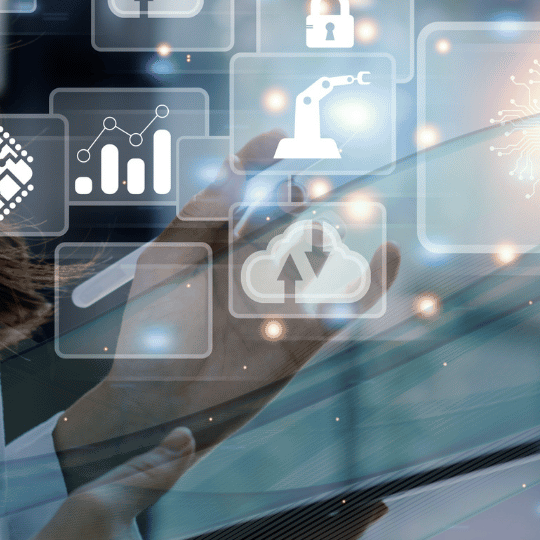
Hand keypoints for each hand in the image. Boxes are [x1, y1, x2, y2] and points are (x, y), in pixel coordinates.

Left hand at [53, 133, 401, 488]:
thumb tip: (239, 165)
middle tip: (307, 182)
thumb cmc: (150, 333)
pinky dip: (372, 284)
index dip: (260, 163)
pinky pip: (342, 310)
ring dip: (325, 236)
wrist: (157, 404)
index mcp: (209, 250)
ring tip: (331, 222)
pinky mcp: (297, 342)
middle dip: (296, 196)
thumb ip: (203, 212)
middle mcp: (243, 272)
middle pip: (281, 220)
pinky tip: (389, 255)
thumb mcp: (168, 259)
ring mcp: (273, 305)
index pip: (240, 195)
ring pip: (313, 258)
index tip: (281, 136)